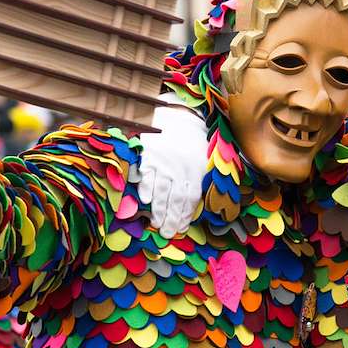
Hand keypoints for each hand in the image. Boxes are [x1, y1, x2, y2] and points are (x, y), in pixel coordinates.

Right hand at [138, 93, 208, 237]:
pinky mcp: (148, 154)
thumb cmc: (192, 141)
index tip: (179, 228)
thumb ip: (199, 180)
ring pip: (160, 190)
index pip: (190, 198)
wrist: (177, 114)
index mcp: (196, 169)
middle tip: (167, 233)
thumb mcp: (203, 159)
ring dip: (158, 210)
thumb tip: (200, 203)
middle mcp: (180, 168)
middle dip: (170, 218)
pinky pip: (146, 174)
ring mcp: (163, 161)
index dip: (184, 215)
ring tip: (156, 223)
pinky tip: (144, 201)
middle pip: (175, 198)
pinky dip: (145, 188)